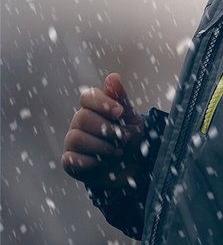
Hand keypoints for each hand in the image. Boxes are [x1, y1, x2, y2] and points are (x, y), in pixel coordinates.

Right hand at [62, 73, 147, 192]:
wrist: (131, 167)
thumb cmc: (129, 138)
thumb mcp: (131, 118)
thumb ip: (121, 99)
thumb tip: (113, 76)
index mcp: (94, 108)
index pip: (87, 96)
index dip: (102, 103)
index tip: (120, 112)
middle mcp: (79, 122)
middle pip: (82, 117)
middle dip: (107, 129)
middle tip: (124, 137)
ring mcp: (72, 141)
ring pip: (76, 138)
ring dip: (103, 147)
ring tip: (117, 152)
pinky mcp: (69, 161)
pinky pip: (71, 159)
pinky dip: (92, 161)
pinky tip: (103, 162)